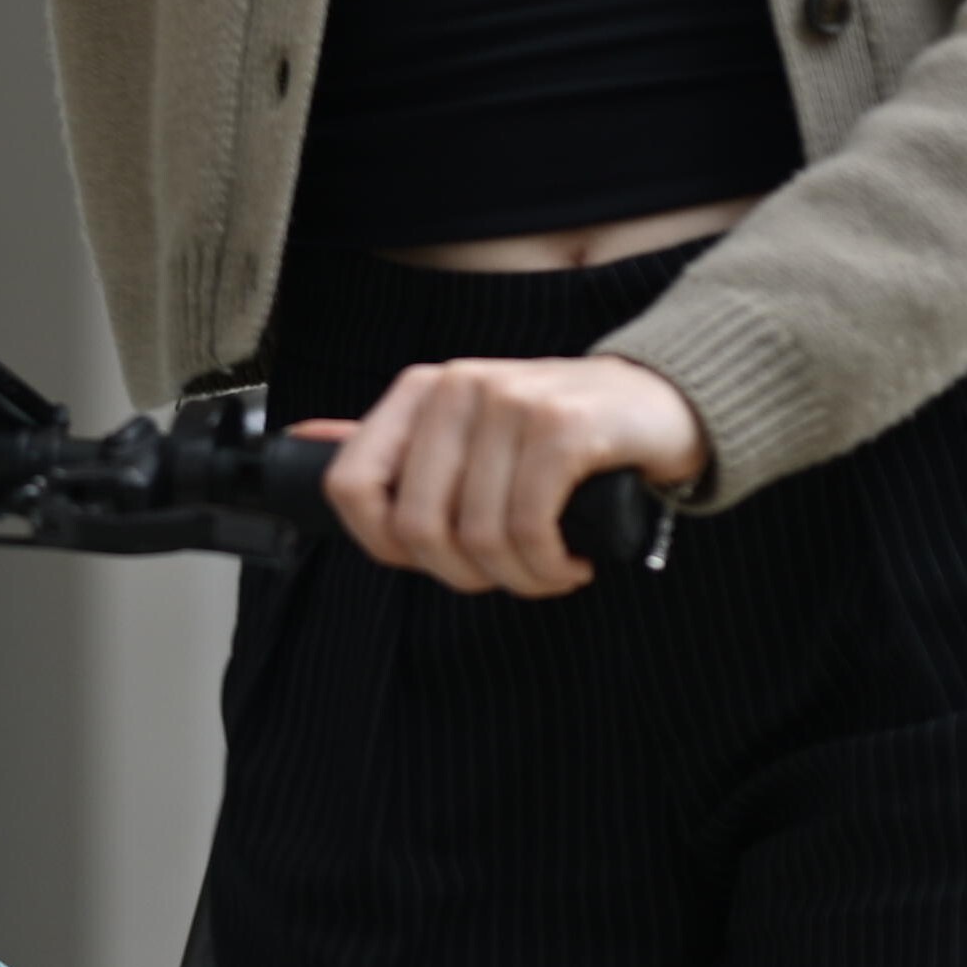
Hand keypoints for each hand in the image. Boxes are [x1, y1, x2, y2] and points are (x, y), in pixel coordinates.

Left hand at [299, 353, 707, 596]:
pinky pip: (530, 529)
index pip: (350, 485)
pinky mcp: (563, 428)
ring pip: (478, 538)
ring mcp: (509, 403)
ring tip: (549, 567)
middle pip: (417, 528)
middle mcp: (457, 388)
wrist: (660, 402)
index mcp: (421, 392)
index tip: (436, 558)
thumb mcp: (470, 432)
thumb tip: (306, 441)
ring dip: (520, 578)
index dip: (384, 546)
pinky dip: (551, 566)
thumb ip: (397, 444)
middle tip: (509, 572)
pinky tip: (572, 560)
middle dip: (465, 574)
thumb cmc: (560, 431)